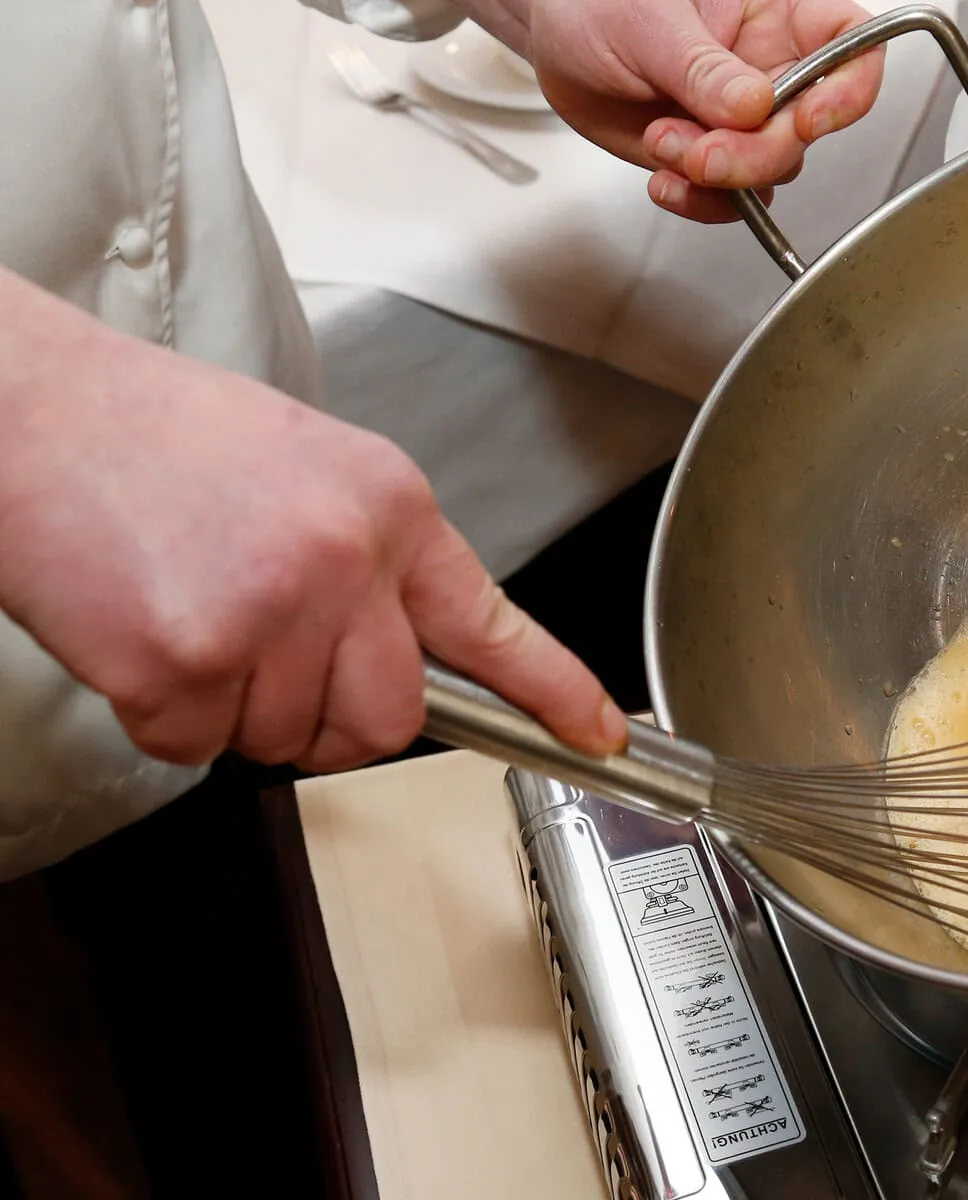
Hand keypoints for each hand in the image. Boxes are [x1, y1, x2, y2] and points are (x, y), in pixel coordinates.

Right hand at [0, 271, 626, 771]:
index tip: (597, 735)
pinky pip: (198, 748)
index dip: (555, 692)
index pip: (493, 623)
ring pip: (288, 741)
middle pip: (391, 720)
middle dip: (337, 722)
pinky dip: (167, 716)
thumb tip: (407, 649)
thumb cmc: (157, 436)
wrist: (30, 412)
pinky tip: (145, 634)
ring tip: (194, 613)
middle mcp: (344, 563)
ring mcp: (267, 617)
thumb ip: (374, 559)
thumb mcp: (311, 470)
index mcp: (389, 508)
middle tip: (276, 669)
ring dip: (240, 710)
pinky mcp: (182, 666)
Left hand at [464, 0, 884, 221]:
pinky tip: (665, 180)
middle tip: (706, 153)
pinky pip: (734, 200)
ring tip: (664, 145)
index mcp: (774, 13)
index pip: (849, 42)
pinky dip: (702, 202)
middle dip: (759, 152)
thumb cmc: (599, 4)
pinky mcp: (716, 158)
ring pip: (773, 169)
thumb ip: (703, 68)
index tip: (812, 118)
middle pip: (810, 124)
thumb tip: (754, 106)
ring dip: (722, 175)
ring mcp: (745, 119)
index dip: (850, 85)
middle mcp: (771, 68)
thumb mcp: (648, 22)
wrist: (556, 41)